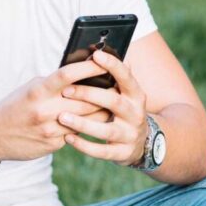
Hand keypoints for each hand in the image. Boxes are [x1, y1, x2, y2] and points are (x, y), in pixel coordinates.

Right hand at [0, 60, 119, 163]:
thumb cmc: (14, 106)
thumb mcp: (30, 88)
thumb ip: (54, 83)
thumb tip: (82, 75)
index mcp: (39, 90)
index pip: (69, 74)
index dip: (90, 67)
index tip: (105, 60)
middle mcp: (46, 109)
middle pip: (86, 100)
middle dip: (104, 92)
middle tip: (118, 84)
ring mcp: (51, 129)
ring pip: (87, 119)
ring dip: (102, 111)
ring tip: (114, 102)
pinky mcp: (54, 144)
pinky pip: (77, 133)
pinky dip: (87, 125)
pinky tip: (96, 120)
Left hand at [58, 50, 148, 166]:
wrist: (144, 143)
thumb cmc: (125, 110)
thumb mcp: (126, 94)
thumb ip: (115, 77)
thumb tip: (98, 51)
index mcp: (136, 95)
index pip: (126, 77)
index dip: (113, 65)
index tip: (96, 55)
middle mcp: (136, 114)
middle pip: (114, 102)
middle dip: (90, 95)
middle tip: (66, 91)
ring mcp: (130, 135)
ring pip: (106, 130)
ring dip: (83, 123)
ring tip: (62, 117)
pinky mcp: (123, 153)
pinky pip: (102, 151)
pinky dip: (84, 145)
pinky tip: (68, 137)